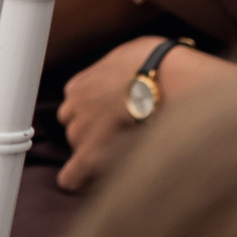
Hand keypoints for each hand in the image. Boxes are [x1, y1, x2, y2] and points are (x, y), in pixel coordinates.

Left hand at [55, 37, 235, 191]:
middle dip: (96, 133)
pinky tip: (95, 181)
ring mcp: (78, 133)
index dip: (97, 113)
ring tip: (126, 152)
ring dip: (97, 152)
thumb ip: (117, 72)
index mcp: (80, 85)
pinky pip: (72, 178)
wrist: (164, 81)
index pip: (78, 106)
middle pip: (77, 129)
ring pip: (80, 149)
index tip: (114, 116)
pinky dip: (81, 180)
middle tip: (124, 134)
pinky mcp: (89, 157)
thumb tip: (129, 74)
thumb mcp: (129, 55)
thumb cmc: (156, 64)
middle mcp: (73, 109)